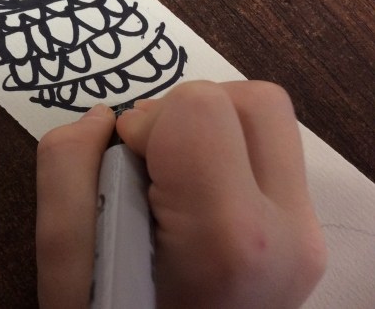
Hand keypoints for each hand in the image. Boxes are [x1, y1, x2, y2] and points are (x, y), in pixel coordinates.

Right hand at [36, 81, 325, 308]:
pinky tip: (199, 191)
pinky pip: (271, 150)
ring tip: (174, 174)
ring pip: (268, 118)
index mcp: (225, 236)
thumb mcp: (64, 272)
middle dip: (186, 113)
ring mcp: (308, 234)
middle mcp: (287, 230)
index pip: (202, 106)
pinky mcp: (310, 234)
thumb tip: (103, 118)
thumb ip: (65, 173)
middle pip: (254, 100)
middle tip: (150, 162)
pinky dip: (227, 149)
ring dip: (210, 126)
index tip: (124, 165)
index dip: (147, 123)